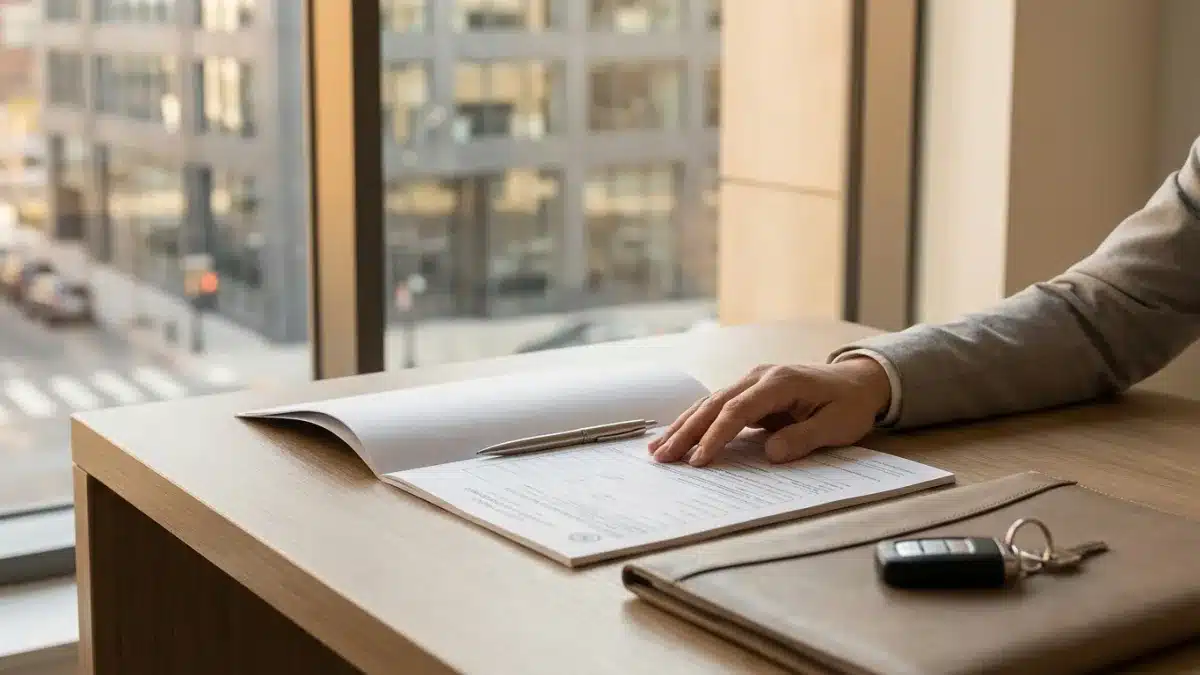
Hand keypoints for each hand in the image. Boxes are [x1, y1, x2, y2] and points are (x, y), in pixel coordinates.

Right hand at [647, 357, 891, 466]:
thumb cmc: (850, 404)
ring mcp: (752, 382)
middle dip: (686, 431)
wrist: (858, 380)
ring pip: (709, 404)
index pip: (739, 410)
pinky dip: (695, 422)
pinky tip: (675, 435)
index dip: (717, 435)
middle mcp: (760, 377)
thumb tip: (770, 454)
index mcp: (780, 382)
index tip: (700, 460)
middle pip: (715, 404)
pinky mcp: (750, 392)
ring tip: (657, 449)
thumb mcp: (838, 425)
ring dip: (683, 426)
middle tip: (662, 456)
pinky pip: (717, 408)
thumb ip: (804, 438)